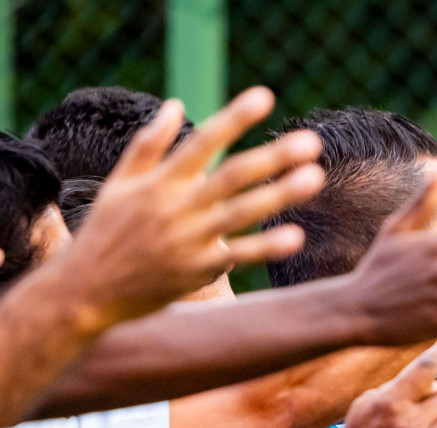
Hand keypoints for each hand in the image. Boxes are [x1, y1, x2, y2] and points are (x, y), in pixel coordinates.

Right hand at [64, 86, 322, 325]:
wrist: (87, 290)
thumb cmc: (106, 231)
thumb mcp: (119, 183)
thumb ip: (149, 144)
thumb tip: (177, 103)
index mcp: (159, 180)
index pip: (203, 141)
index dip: (235, 118)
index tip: (266, 95)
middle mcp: (177, 206)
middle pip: (232, 175)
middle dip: (273, 157)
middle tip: (311, 142)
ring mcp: (189, 240)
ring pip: (242, 212)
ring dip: (280, 195)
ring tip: (316, 177)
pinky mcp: (198, 271)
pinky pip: (239, 256)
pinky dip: (266, 247)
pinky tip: (296, 235)